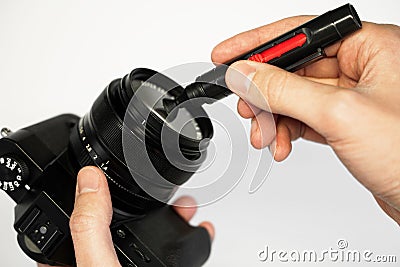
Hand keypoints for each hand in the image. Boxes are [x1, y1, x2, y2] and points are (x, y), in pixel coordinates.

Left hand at [38, 166, 213, 266]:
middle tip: (162, 189)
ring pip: (151, 236)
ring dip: (173, 218)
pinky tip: (200, 232)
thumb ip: (91, 229)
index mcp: (76, 265)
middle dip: (149, 203)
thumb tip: (88, 182)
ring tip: (188, 207)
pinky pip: (172, 254)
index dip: (96, 191)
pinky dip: (188, 240)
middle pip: (123, 224)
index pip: (82, 218)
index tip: (109, 172)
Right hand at [212, 17, 399, 223]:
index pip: (300, 34)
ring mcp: (353, 98)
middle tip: (245, 105)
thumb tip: (246, 74)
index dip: (259, 44)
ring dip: (274, 117)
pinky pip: (304, 118)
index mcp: (370, 47)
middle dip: (264, 91)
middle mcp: (361, 68)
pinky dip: (287, 130)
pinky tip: (282, 144)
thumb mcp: (340, 114)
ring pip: (295, 97)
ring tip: (266, 136)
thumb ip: (285, 90)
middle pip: (293, 68)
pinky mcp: (347, 123)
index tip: (228, 54)